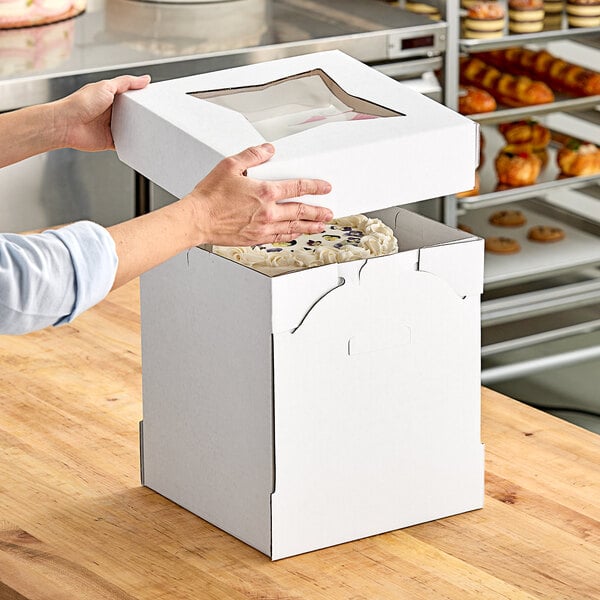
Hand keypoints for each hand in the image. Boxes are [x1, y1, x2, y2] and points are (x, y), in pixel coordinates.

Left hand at [54, 74, 150, 151]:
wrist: (66, 124)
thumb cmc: (80, 103)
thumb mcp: (106, 86)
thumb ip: (126, 82)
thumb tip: (144, 79)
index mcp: (111, 96)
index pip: (131, 96)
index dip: (142, 98)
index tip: (154, 99)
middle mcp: (111, 112)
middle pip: (133, 114)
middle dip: (142, 116)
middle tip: (154, 115)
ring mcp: (111, 127)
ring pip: (131, 129)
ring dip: (138, 130)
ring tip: (149, 129)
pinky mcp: (111, 141)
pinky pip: (126, 144)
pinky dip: (132, 144)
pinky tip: (138, 142)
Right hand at [182, 144, 332, 245]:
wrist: (196, 220)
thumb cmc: (209, 196)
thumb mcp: (230, 165)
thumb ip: (252, 156)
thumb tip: (268, 150)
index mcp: (264, 192)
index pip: (297, 187)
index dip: (314, 187)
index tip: (324, 187)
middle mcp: (267, 212)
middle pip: (300, 211)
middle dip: (318, 211)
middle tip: (329, 211)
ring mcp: (263, 228)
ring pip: (293, 227)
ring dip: (309, 226)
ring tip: (320, 225)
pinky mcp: (256, 238)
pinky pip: (279, 237)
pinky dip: (291, 235)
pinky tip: (296, 234)